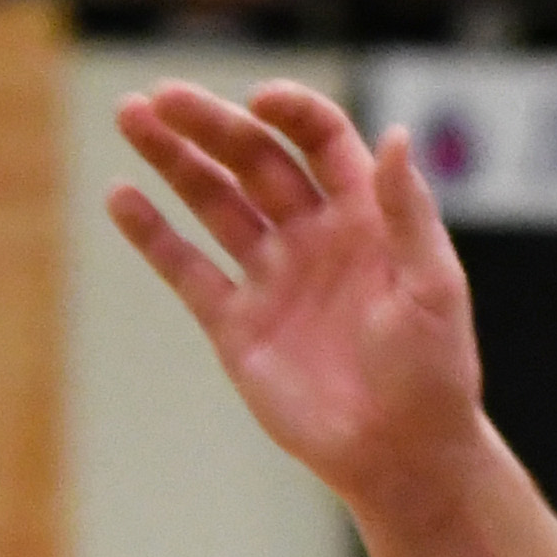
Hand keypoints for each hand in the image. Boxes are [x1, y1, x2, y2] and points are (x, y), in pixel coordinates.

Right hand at [109, 83, 486, 524]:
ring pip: (213, 201)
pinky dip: (154, 235)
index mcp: (364, 217)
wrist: (401, 459)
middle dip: (209, 124)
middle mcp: (312, 235)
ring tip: (131, 117)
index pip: (318, 140)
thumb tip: (395, 135)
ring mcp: (271, 277)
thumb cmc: (433, 374)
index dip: (289, 111)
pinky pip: (188, 269)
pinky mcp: (237, 326)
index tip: (259, 101)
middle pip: (254, 159)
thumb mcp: (434, 287)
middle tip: (162, 98)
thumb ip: (408, 212)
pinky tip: (121, 197)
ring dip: (173, 159)